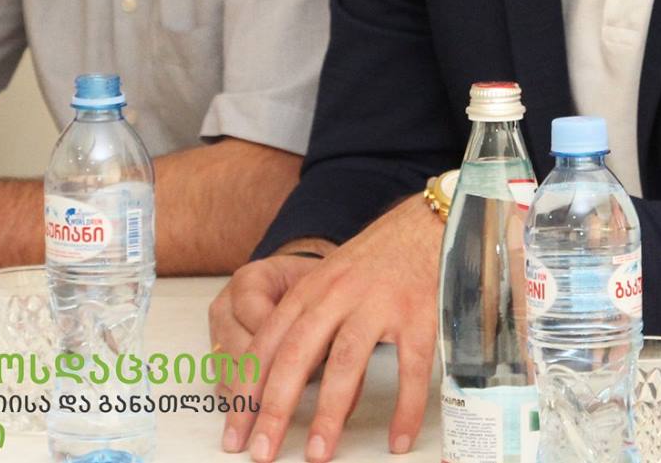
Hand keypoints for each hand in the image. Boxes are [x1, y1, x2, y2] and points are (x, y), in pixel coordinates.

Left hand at [218, 200, 441, 461]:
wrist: (425, 222)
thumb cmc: (376, 260)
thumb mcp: (327, 282)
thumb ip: (303, 326)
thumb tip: (280, 387)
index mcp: (308, 290)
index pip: (266, 346)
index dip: (246, 391)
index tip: (235, 432)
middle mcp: (337, 295)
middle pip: (295, 356)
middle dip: (274, 409)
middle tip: (261, 452)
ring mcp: (378, 303)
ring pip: (346, 363)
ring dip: (329, 413)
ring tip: (318, 452)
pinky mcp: (418, 314)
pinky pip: (410, 368)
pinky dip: (404, 408)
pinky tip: (398, 438)